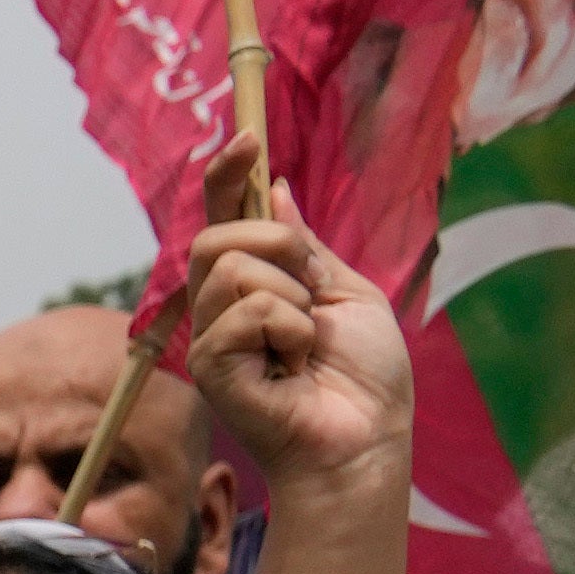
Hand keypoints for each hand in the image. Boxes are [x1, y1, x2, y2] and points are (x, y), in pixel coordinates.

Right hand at [173, 188, 407, 504]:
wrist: (364, 436)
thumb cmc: (364, 375)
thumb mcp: (346, 289)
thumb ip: (305, 246)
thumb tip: (275, 187)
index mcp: (256, 283)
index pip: (224, 215)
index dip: (227, 174)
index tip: (247, 138)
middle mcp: (222, 306)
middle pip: (218, 235)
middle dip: (275, 245)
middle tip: (310, 290)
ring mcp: (211, 336)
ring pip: (232, 268)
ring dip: (290, 298)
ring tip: (304, 343)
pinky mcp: (209, 365)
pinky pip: (247, 310)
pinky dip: (288, 330)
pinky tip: (293, 365)